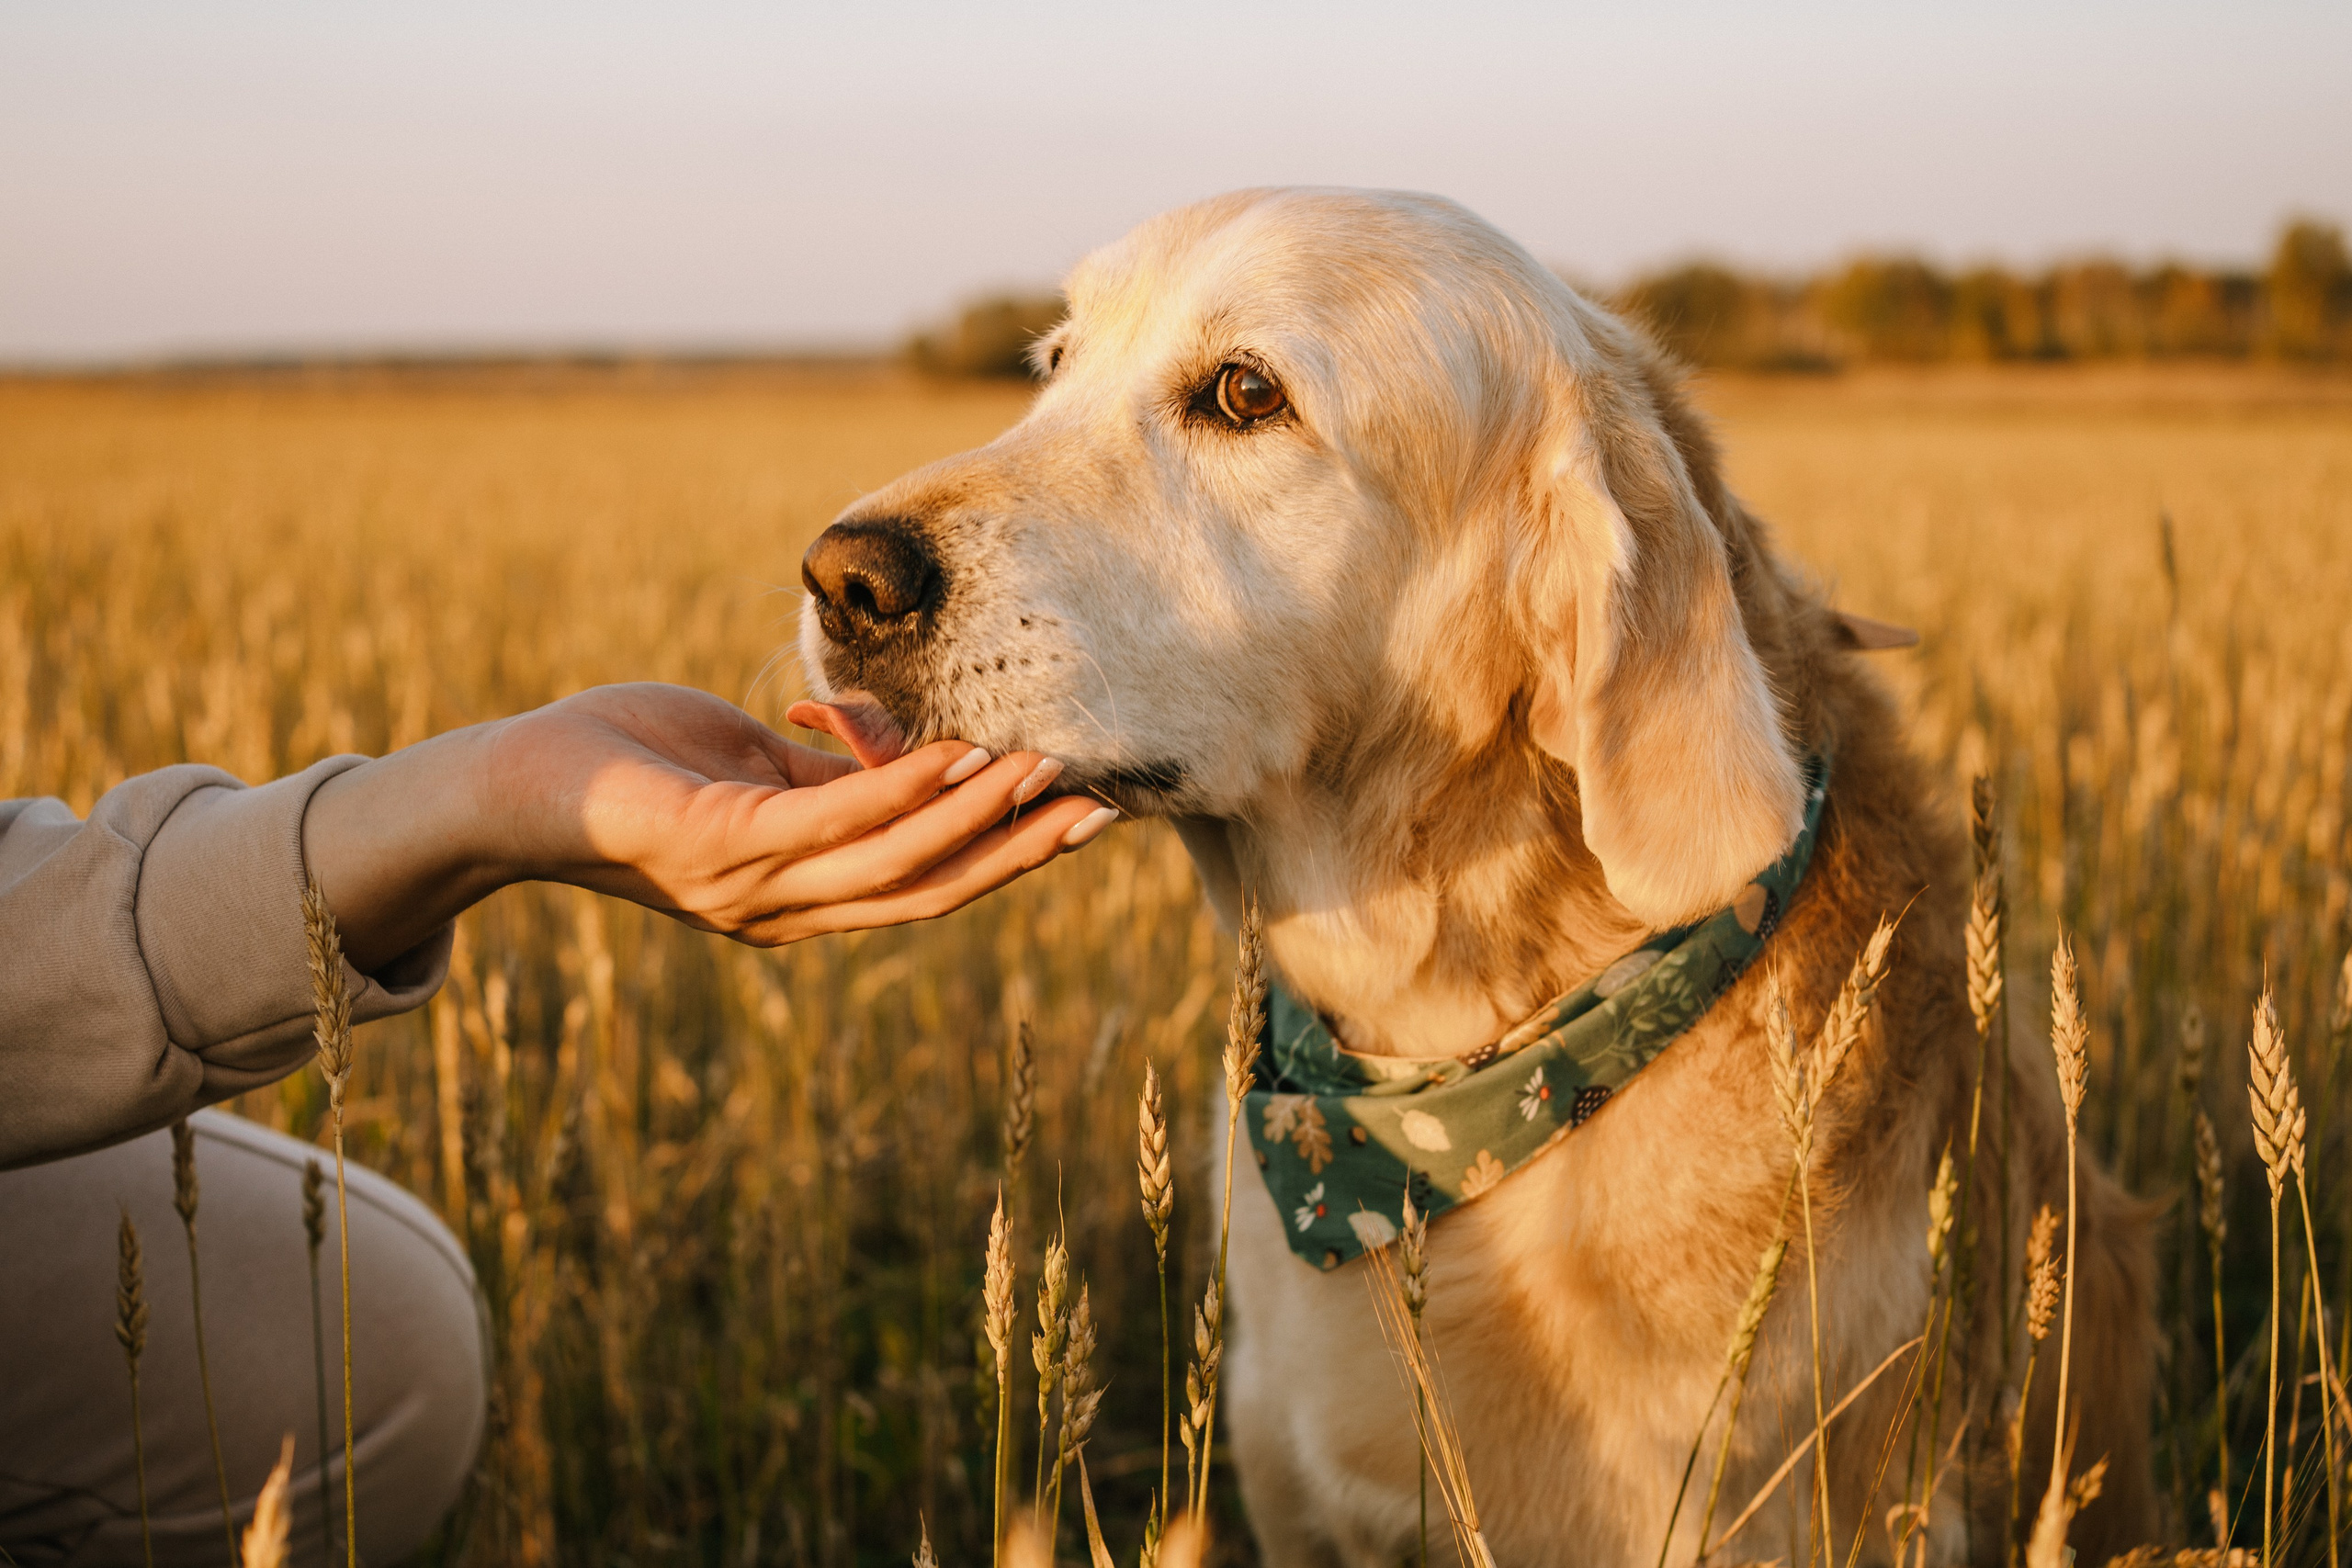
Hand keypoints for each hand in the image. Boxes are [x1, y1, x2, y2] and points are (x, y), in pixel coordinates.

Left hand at [305, 683, 1112, 970]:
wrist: (504, 785)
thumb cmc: (625, 761)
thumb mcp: (751, 766)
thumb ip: (829, 773)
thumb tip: (912, 747)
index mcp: (801, 894)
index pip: (927, 881)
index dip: (1009, 852)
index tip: (1084, 810)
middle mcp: (785, 912)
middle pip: (931, 889)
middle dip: (1020, 850)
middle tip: (1102, 806)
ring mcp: (751, 891)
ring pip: (892, 864)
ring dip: (977, 817)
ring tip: (1044, 771)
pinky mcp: (715, 848)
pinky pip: (827, 822)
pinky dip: (901, 793)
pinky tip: (956, 760)